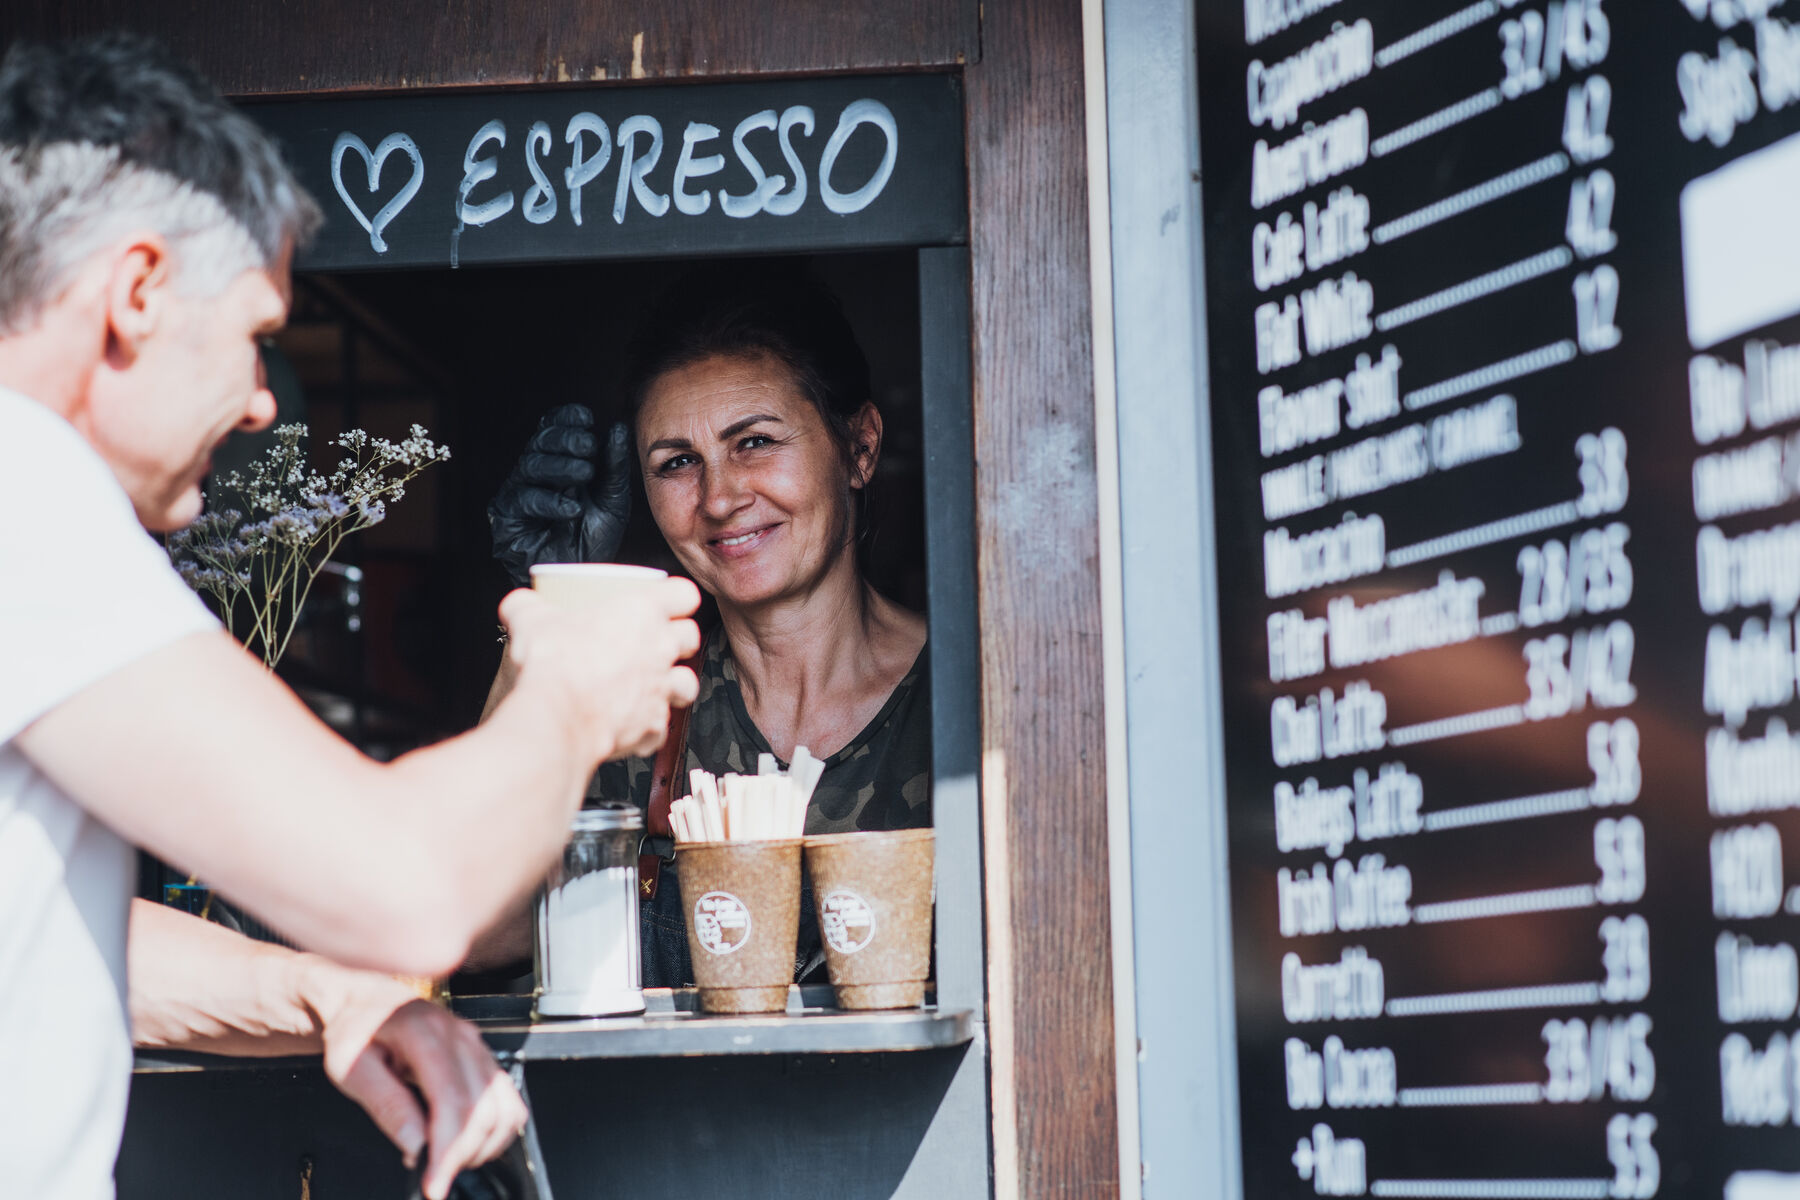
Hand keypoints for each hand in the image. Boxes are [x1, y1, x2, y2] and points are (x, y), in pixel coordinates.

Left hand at [308, 967, 527, 1199]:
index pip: (452, 1100)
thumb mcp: (351, 1069)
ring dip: (483, 1146)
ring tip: (450, 1163)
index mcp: (426, 1034)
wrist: (366, 1002)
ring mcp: (478, 1045)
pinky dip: (496, 1130)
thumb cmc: (355, 1032)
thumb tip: (415, 1145)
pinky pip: (508, 1099)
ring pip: (504, 1107)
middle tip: (436, 1182)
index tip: (434, 1185)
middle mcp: (461, 1036)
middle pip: (484, 1109)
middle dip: (463, 1156)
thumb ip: (385, 1105)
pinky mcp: (484, 1057)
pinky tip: (469, 1144)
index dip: (448, 1149)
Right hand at [489, 406, 633, 586]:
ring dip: (561, 466)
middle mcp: (534, 475)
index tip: (586, 418)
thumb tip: (616, 427)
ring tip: (585, 474)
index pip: (551, 428)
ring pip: (530, 465)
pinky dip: (551, 502)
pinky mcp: (507, 519)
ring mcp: (517, 494)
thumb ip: (614, 466)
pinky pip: (524, 500)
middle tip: (588, 446)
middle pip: (539, 442)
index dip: (564, 418)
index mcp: (557, 464)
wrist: (579, 582)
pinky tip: (572, 509)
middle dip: (565, 439)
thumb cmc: (594, 540)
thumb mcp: (613, 501)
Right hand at [499, 578, 701, 761]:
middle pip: (691, 637)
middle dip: (678, 639)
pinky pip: (662, 726)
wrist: (556, 714)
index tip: (665, 603)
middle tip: (654, 643)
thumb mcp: (530, 619)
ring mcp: (660, 688)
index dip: (677, 598)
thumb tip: (518, 604)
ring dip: (675, 684)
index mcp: (640, 613)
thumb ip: (526, 606)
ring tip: (656, 686)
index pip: (684, 594)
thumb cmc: (553, 664)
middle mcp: (659, 649)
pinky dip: (651, 727)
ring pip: (688, 682)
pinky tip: (634, 724)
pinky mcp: (653, 723)